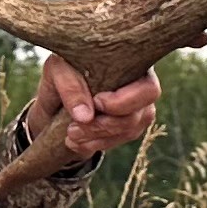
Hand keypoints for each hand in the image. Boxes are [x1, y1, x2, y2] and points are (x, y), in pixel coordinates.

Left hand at [35, 51, 161, 162]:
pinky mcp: (130, 125)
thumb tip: (85, 117)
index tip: (96, 102)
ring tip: (70, 134)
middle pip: (138, 116)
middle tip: (73, 128)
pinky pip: (120, 140)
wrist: (59, 89)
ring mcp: (140, 108)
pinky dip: (96, 144)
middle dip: (105, 126)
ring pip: (129, 131)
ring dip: (97, 137)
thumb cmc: (64, 69)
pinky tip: (75, 141)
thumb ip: (71, 87)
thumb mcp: (59, 71)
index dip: (123, 102)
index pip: (148, 90)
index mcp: (135, 63)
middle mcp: (143, 86)